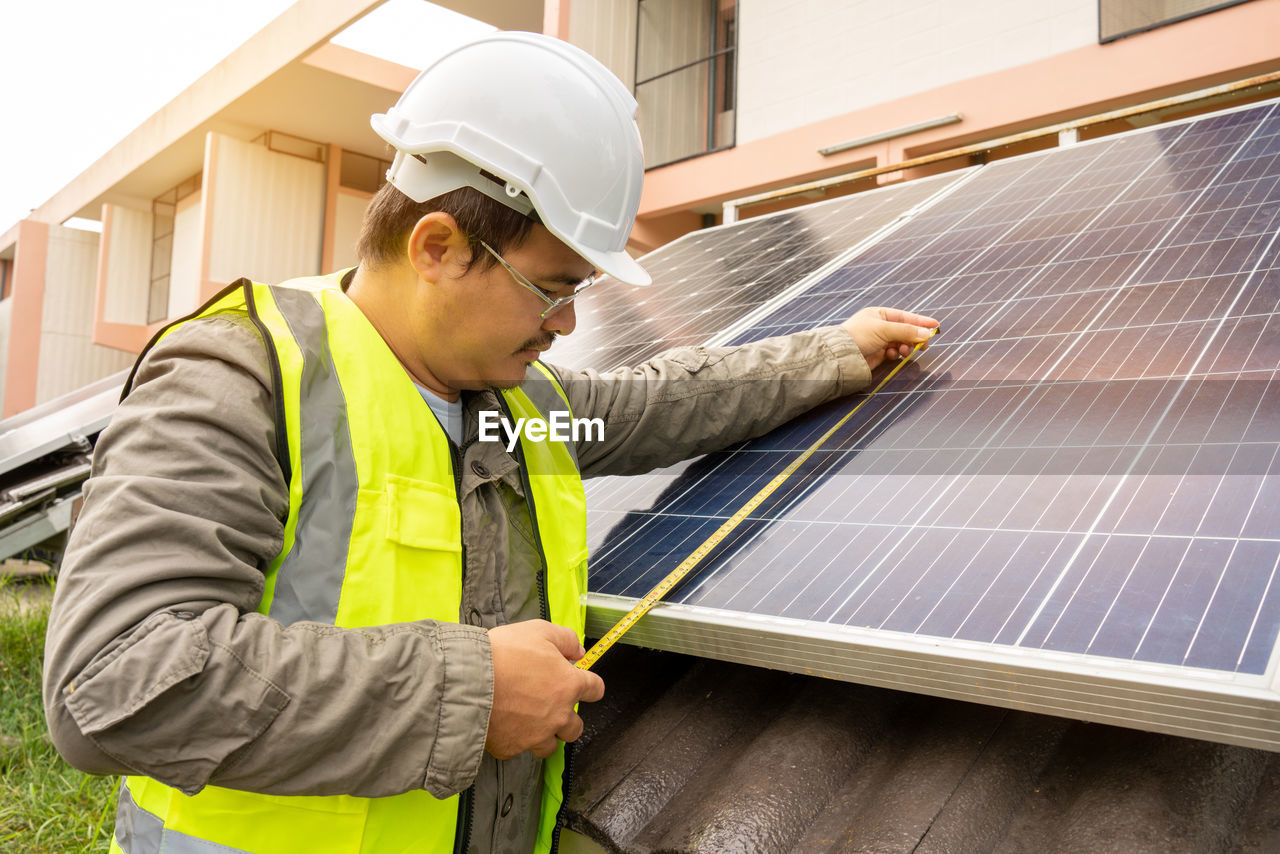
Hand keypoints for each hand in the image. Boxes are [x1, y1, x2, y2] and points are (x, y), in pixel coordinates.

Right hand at [486, 620, 604, 758]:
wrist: (467, 679)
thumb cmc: (503, 653)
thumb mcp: (539, 631)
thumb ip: (566, 640)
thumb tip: (579, 652)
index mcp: (568, 685)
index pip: (595, 689)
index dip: (590, 685)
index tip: (584, 684)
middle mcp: (558, 715)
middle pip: (576, 727)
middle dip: (568, 718)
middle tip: (551, 705)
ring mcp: (536, 735)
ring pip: (550, 745)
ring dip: (544, 734)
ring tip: (528, 720)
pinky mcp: (511, 747)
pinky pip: (518, 748)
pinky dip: (513, 739)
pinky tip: (502, 724)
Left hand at [840, 307, 939, 370]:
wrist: (841, 355)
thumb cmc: (858, 335)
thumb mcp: (884, 329)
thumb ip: (906, 331)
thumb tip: (926, 333)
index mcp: (879, 314)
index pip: (905, 316)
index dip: (920, 321)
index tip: (935, 326)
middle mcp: (880, 326)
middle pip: (905, 330)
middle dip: (914, 337)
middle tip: (925, 344)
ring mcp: (879, 340)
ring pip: (901, 342)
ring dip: (906, 346)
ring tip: (905, 350)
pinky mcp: (878, 354)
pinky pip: (894, 353)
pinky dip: (896, 354)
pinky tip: (893, 355)